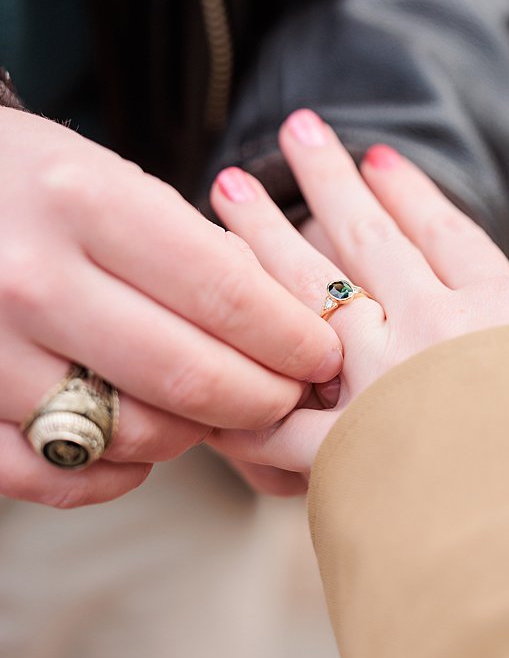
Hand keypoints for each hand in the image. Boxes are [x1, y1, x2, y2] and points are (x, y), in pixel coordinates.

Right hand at [0, 110, 342, 507]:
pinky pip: (53, 477)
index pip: (229, 296)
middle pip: (191, 374)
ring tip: (216, 412)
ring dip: (194, 434)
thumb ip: (197, 249)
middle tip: (291, 398)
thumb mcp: (117, 180)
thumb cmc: (35, 184)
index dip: (295, 339)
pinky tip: (143, 452)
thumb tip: (292, 323)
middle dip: (264, 399)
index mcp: (90, 205)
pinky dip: (111, 477)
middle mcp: (33, 278)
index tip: (327, 357)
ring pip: (131, 432)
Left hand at [206, 110, 508, 479]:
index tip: (378, 156)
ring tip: (226, 191)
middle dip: (327, 180)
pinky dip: (240, 392)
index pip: (447, 233)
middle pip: (369, 242)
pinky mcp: (347, 456)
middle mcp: (433, 337)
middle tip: (294, 129)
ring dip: (263, 240)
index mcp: (502, 315)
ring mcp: (383, 390)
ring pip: (306, 296)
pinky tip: (201, 355)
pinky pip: (278, 419)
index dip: (411, 191)